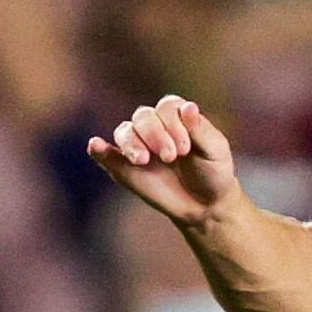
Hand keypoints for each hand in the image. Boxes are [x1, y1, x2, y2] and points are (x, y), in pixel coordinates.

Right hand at [88, 95, 242, 228]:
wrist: (206, 204)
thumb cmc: (213, 171)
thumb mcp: (215, 150)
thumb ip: (200, 129)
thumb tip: (188, 107)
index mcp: (177, 116)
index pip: (166, 107)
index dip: (173, 124)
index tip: (185, 149)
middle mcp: (154, 126)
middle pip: (143, 117)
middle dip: (154, 134)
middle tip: (170, 157)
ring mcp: (138, 145)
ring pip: (124, 132)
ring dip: (132, 143)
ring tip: (143, 160)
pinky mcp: (124, 166)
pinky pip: (105, 153)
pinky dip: (99, 149)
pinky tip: (96, 146)